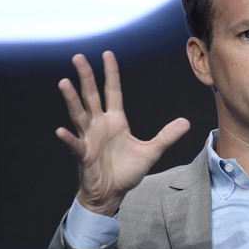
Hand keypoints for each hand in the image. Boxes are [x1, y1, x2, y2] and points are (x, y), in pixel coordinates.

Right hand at [56, 51, 189, 215]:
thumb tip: (186, 122)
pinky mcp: (84, 155)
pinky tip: (61, 130)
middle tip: (79, 57)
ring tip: (64, 82)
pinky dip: (68, 138)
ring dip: (72, 99)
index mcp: (116, 121)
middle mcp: (100, 125)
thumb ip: (167, 136)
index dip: (111, 73)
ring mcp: (89, 138)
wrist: (112, 193)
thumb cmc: (127, 171)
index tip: (108, 54)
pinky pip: (75, 145)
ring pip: (80, 114)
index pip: (113, 91)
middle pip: (92, 96)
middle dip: (87, 77)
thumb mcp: (151, 151)